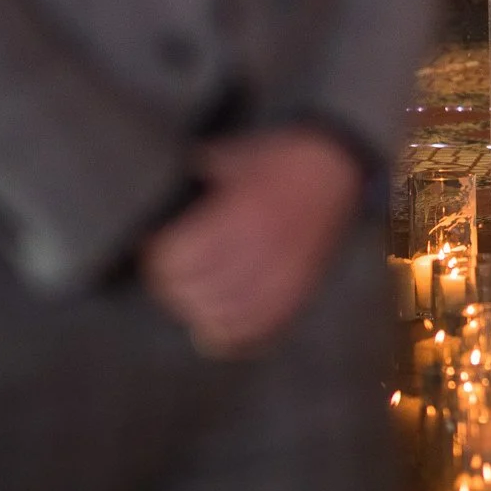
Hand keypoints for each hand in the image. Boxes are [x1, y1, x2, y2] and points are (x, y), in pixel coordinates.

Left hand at [142, 127, 363, 358]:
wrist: (337, 166)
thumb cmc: (281, 158)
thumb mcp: (236, 155)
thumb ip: (199, 170)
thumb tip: (165, 183)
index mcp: (240, 212)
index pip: (180, 258)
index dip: (158, 260)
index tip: (152, 251)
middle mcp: (260, 246)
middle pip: (197, 289)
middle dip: (173, 287)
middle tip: (167, 278)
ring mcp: (282, 272)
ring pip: (226, 314)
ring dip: (200, 312)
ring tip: (189, 300)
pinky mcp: (299, 288)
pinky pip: (262, 327)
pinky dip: (234, 335)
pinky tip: (215, 328)